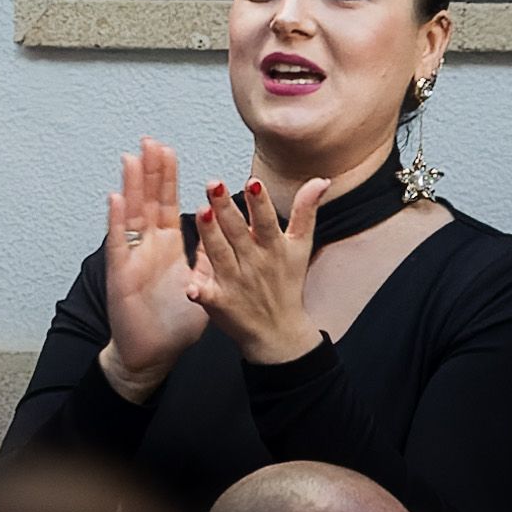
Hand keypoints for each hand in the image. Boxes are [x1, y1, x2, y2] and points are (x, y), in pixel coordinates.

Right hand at [96, 140, 203, 398]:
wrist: (152, 354)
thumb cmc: (173, 323)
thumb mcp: (200, 286)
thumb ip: (206, 260)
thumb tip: (218, 235)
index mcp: (167, 247)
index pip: (166, 203)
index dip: (167, 177)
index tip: (167, 150)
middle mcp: (147, 247)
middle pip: (148, 201)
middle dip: (149, 171)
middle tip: (150, 140)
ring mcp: (133, 258)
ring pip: (131, 215)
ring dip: (132, 186)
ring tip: (132, 157)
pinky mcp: (121, 275)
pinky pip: (120, 244)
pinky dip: (117, 221)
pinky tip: (117, 198)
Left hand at [184, 174, 324, 363]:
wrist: (279, 332)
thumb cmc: (287, 284)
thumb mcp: (302, 246)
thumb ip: (306, 210)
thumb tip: (321, 180)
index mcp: (273, 247)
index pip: (266, 221)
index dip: (260, 203)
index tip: (253, 183)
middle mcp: (254, 262)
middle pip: (238, 232)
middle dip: (226, 208)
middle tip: (214, 184)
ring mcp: (236, 282)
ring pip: (220, 254)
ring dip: (210, 234)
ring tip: (201, 211)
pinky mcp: (220, 302)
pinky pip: (208, 295)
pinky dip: (200, 292)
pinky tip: (191, 287)